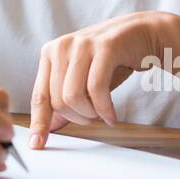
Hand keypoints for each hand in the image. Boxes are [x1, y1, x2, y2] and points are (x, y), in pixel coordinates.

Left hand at [29, 11, 169, 148]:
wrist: (143, 33)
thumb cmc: (112, 59)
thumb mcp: (83, 78)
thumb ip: (65, 99)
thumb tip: (50, 127)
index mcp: (50, 53)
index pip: (39, 95)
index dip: (39, 123)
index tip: (36, 144)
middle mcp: (61, 47)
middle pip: (57, 101)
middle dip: (77, 118)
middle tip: (93, 118)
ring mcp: (82, 45)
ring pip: (73, 96)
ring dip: (90, 114)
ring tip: (102, 114)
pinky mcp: (104, 47)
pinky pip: (96, 89)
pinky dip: (104, 109)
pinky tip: (111, 115)